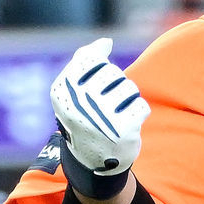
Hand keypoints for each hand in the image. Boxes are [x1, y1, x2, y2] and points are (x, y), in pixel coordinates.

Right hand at [50, 37, 149, 197]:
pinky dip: (138, 113)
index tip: (97, 85)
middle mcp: (78, 103)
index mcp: (62, 91)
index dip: (101, 68)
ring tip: (117, 113)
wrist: (93, 161)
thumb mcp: (74, 90)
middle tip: (108, 104)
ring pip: (130, 88)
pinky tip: (127, 124)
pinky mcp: (123, 130)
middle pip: (113, 73)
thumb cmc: (85, 117)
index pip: (91, 59)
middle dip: (116, 85)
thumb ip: (86, 61)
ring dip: (129, 99)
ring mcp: (100, 117)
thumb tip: (106, 42)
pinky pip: (141, 106)